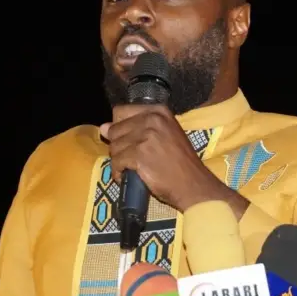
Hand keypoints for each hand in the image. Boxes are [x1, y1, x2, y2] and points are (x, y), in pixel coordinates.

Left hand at [100, 104, 243, 213]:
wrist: (193, 185)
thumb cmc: (180, 162)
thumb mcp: (164, 135)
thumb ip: (135, 127)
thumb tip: (103, 127)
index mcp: (158, 111)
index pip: (121, 112)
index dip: (119, 128)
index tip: (128, 141)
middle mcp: (152, 119)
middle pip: (115, 130)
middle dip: (119, 147)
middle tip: (133, 159)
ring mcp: (146, 137)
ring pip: (114, 147)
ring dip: (119, 161)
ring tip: (133, 169)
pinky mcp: (139, 155)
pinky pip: (116, 162)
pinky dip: (119, 173)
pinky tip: (129, 177)